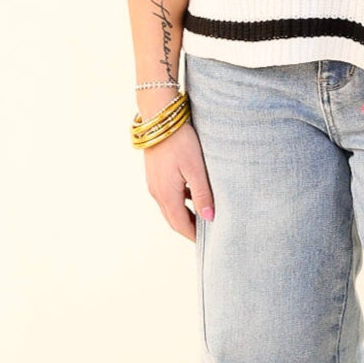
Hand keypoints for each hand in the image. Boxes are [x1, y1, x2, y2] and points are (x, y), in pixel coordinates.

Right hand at [143, 121, 213, 240]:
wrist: (159, 118)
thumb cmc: (180, 141)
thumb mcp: (196, 169)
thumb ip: (202, 194)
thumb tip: (210, 218)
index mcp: (167, 194)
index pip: (181, 224)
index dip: (193, 236)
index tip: (207, 244)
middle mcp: (157, 192)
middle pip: (174, 219)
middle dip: (189, 229)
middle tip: (207, 237)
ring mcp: (154, 183)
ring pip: (170, 208)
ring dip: (184, 216)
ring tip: (203, 219)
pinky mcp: (155, 174)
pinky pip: (168, 196)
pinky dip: (180, 202)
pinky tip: (193, 196)